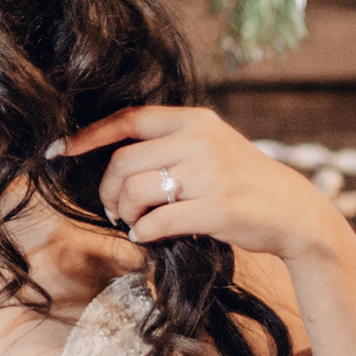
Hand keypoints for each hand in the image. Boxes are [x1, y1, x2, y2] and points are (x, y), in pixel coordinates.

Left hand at [58, 102, 355, 268]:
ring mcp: (210, 174)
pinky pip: (158, 222)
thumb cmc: (243, 181)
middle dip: (108, 191)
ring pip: (136, 193)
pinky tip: (148, 236)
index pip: (128, 119)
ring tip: (133, 222)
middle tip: (112, 209)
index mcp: (194, 120)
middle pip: (124, 163)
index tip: (61, 151)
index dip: (89, 135)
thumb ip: (169, 144)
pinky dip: (143, 233)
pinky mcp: (218, 209)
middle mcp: (201, 141)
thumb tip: (110, 159)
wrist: (295, 211)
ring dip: (124, 214)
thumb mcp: (211, 146)